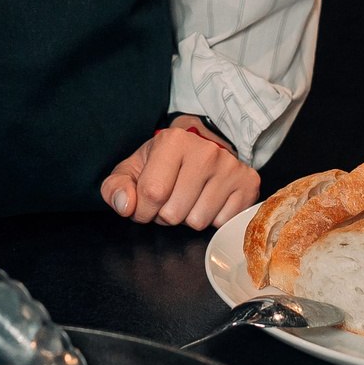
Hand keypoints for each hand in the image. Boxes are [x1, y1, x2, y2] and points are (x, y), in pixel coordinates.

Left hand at [100, 117, 258, 228]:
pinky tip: (208, 200)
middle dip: (165, 215)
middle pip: (174, 213)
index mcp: (173, 141)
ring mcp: (230, 167)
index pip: (152, 194)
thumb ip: (115, 188)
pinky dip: (212, 219)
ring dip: (187, 218)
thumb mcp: (131, 171)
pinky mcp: (248, 183)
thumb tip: (125, 206)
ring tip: (188, 199)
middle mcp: (206, 151)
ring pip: (198, 222)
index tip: (145, 203)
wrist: (200, 150)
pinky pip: (221, 223)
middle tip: (170, 198)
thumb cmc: (162, 164)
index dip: (143, 210)